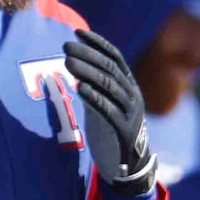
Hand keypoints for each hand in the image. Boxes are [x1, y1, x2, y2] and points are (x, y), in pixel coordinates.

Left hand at [63, 28, 156, 198]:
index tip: (77, 33)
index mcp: (129, 85)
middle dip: (87, 55)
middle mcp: (133, 94)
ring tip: (67, 63)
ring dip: (87, 72)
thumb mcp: (104, 103)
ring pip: (109, 86)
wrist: (128, 165)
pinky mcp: (124, 130)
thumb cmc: (112, 131)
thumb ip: (96, 86)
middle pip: (109, 68)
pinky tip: (79, 88)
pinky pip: (109, 110)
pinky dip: (94, 97)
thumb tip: (77, 63)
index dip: (96, 44)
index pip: (114, 57)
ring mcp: (130, 112)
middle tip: (66, 47)